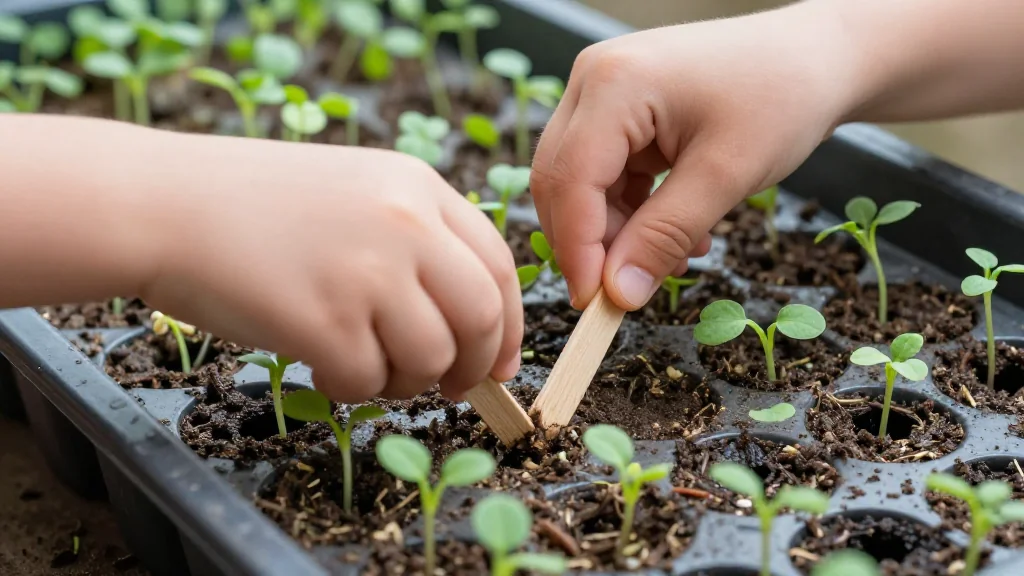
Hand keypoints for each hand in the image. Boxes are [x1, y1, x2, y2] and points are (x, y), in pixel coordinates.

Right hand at [144, 132, 521, 402]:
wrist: (163, 203)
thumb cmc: (252, 205)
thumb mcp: (356, 191)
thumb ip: (416, 238)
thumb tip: (468, 319)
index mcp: (418, 186)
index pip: (499, 265)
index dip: (509, 326)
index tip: (500, 363)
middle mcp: (406, 224)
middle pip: (482, 316)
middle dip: (474, 366)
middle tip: (449, 386)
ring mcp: (368, 272)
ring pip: (432, 358)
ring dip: (405, 380)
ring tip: (361, 363)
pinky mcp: (325, 320)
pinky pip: (369, 381)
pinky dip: (351, 387)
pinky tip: (319, 363)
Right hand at [530, 0, 856, 309]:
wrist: (817, 56)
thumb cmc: (782, 95)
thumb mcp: (725, 174)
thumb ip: (664, 236)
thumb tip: (619, 293)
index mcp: (614, 83)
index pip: (570, 180)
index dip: (578, 248)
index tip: (596, 302)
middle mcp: (594, 79)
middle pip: (563, 181)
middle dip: (594, 243)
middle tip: (630, 290)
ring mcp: (603, 92)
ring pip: (582, 184)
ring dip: (621, 232)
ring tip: (680, 253)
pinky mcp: (619, 110)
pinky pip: (606, 175)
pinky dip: (635, 212)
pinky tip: (679, 231)